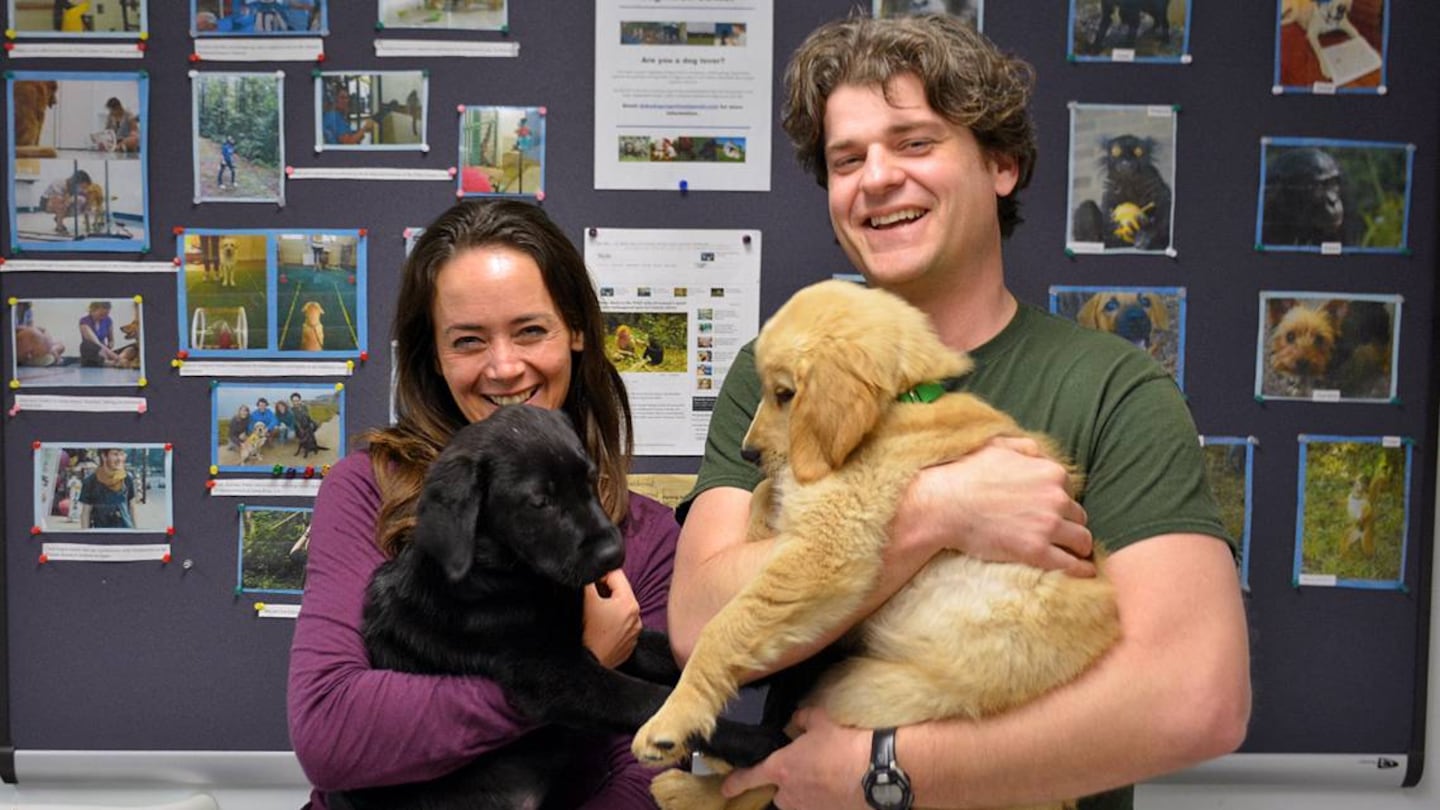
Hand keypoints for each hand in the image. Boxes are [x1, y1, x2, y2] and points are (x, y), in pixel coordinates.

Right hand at [582, 569, 640, 667]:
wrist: (583, 667)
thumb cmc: (584, 634)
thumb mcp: (584, 598)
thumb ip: (588, 577)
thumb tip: (588, 566)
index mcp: (630, 603)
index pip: (615, 574)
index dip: (597, 573)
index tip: (585, 582)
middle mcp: (637, 618)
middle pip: (617, 592)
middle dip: (601, 591)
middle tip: (585, 599)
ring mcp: (632, 635)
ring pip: (617, 610)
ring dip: (604, 608)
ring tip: (589, 616)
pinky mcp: (625, 649)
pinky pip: (617, 628)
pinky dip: (607, 625)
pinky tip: (594, 630)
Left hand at [722, 707, 868, 809]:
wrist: (878, 772)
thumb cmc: (845, 744)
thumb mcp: (820, 720)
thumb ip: (802, 719)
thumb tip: (796, 721)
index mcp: (781, 769)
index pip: (750, 777)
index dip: (736, 783)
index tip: (726, 788)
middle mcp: (791, 794)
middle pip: (778, 794)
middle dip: (786, 784)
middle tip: (803, 769)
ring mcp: (811, 808)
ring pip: (799, 802)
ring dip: (805, 792)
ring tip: (824, 777)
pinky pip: (820, 806)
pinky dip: (825, 798)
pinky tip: (839, 785)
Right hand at [897, 436, 1095, 576]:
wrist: (944, 504)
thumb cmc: (966, 475)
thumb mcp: (998, 447)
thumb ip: (1026, 447)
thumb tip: (1040, 453)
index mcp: (1051, 472)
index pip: (1070, 493)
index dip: (1060, 505)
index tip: (1049, 514)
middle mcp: (1056, 498)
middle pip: (1079, 517)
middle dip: (1069, 525)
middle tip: (1056, 535)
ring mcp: (1048, 525)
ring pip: (1081, 540)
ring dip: (1077, 547)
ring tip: (1071, 555)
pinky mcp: (1037, 551)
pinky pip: (1071, 564)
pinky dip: (1080, 570)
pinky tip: (1083, 573)